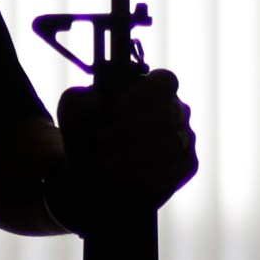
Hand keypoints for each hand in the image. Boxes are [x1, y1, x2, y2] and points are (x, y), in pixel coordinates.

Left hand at [55, 68, 197, 219]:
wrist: (88, 178)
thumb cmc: (84, 135)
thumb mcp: (72, 113)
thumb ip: (81, 100)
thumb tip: (99, 101)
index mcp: (150, 87)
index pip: (165, 81)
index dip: (145, 93)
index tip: (116, 108)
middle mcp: (174, 109)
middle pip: (169, 112)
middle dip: (133, 129)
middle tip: (102, 141)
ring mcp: (184, 137)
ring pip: (173, 143)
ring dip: (136, 155)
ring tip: (106, 165)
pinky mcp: (186, 165)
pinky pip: (177, 169)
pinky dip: (147, 175)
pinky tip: (123, 178)